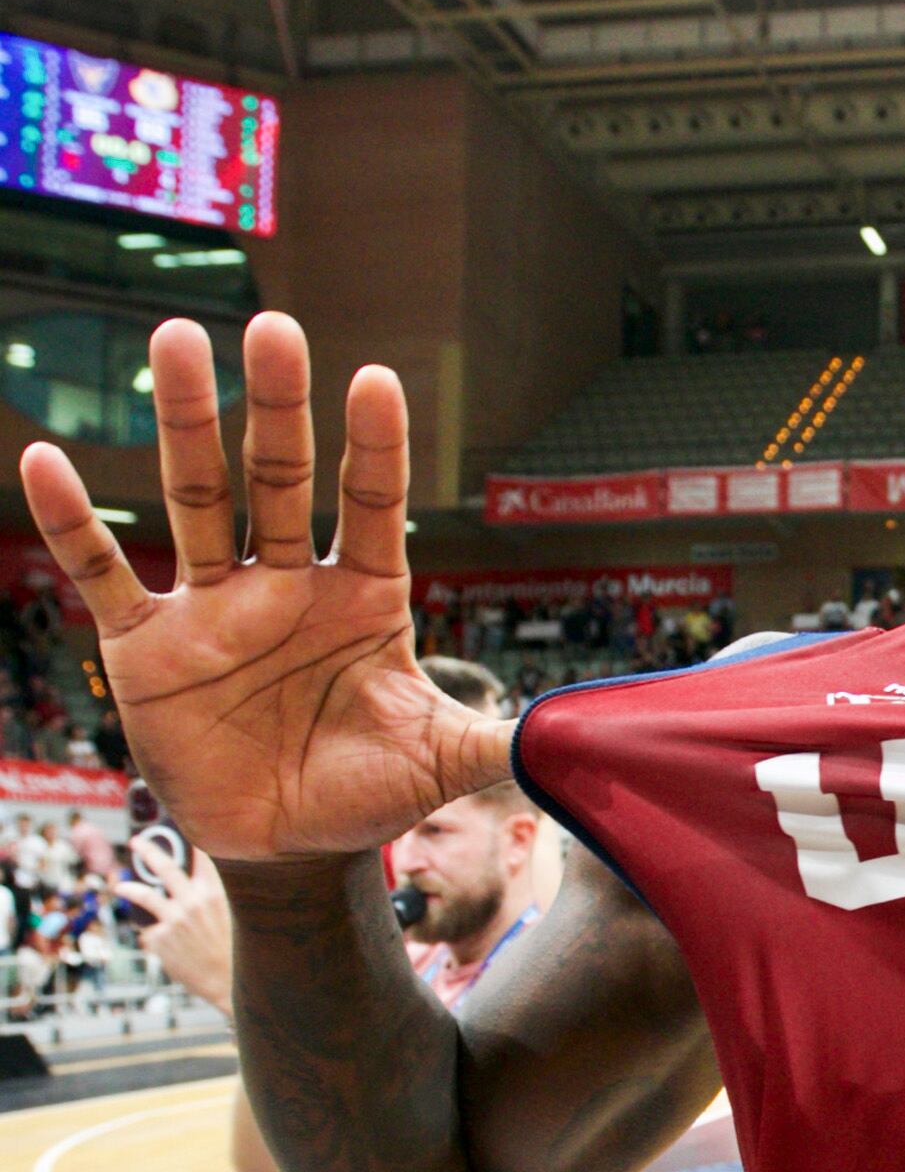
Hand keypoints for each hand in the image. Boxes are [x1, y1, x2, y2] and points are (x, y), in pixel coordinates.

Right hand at [16, 314, 510, 860]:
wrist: (286, 846)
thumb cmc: (369, 789)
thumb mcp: (440, 762)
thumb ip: (500, 741)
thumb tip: (582, 741)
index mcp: (365, 596)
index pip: (374, 504)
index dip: (376, 447)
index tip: (378, 379)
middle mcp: (288, 583)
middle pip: (282, 478)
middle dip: (279, 405)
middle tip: (274, 325)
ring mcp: (215, 606)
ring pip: (198, 498)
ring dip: (186, 424)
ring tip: (175, 339)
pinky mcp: (146, 646)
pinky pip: (104, 573)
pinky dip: (72, 521)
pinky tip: (45, 460)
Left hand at [116, 838, 231, 1014]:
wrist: (231, 984)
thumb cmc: (238, 954)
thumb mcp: (237, 920)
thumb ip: (213, 904)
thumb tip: (188, 897)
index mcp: (217, 893)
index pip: (204, 858)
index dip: (194, 842)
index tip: (186, 828)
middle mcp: (193, 901)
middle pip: (166, 868)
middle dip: (149, 851)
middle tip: (138, 841)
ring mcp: (174, 919)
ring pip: (145, 896)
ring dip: (130, 888)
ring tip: (120, 885)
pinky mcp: (159, 938)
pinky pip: (153, 934)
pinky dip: (160, 941)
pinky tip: (174, 953)